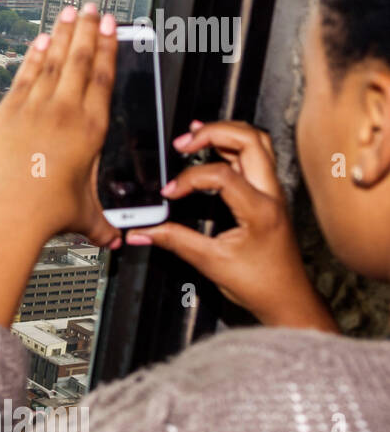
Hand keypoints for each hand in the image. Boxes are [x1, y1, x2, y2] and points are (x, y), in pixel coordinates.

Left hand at [0, 4, 119, 326]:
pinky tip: (39, 41)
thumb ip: (103, 223)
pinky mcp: (8, 115)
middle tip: (92, 7)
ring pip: (52, 60)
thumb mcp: (85, 216)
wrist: (11, 217)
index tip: (111, 26)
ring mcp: (35, 110)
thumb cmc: (48, 215)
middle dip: (87, 30)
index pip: (103, 77)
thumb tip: (115, 238)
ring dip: (61, 34)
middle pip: (79, 60)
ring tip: (68, 12)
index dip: (108, 47)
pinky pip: (24, 76)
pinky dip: (33, 56)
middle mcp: (65, 112)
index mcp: (91, 129)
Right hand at [127, 120, 337, 331]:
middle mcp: (271, 194)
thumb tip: (144, 231)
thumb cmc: (261, 284)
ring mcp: (272, 191)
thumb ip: (174, 240)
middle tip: (183, 143)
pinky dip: (231, 146)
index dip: (189, 179)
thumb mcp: (210, 262)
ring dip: (225, 133)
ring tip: (194, 136)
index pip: (221, 174)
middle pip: (249, 139)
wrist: (287, 298)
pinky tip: (210, 148)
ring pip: (256, 142)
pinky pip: (254, 157)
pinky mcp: (268, 195)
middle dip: (212, 132)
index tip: (170, 193)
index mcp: (259, 209)